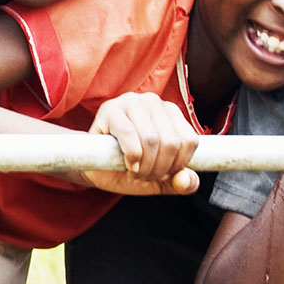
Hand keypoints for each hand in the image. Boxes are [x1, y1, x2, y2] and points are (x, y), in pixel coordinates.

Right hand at [85, 93, 199, 194]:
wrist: (94, 166)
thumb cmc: (129, 166)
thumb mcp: (161, 178)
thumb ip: (181, 182)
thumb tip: (187, 181)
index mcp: (171, 112)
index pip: (189, 141)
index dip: (178, 165)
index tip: (163, 175)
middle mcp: (154, 101)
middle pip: (171, 142)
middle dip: (159, 169)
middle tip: (146, 176)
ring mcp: (131, 102)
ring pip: (151, 139)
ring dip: (145, 165)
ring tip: (136, 172)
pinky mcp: (110, 109)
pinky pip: (128, 134)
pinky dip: (131, 155)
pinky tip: (128, 164)